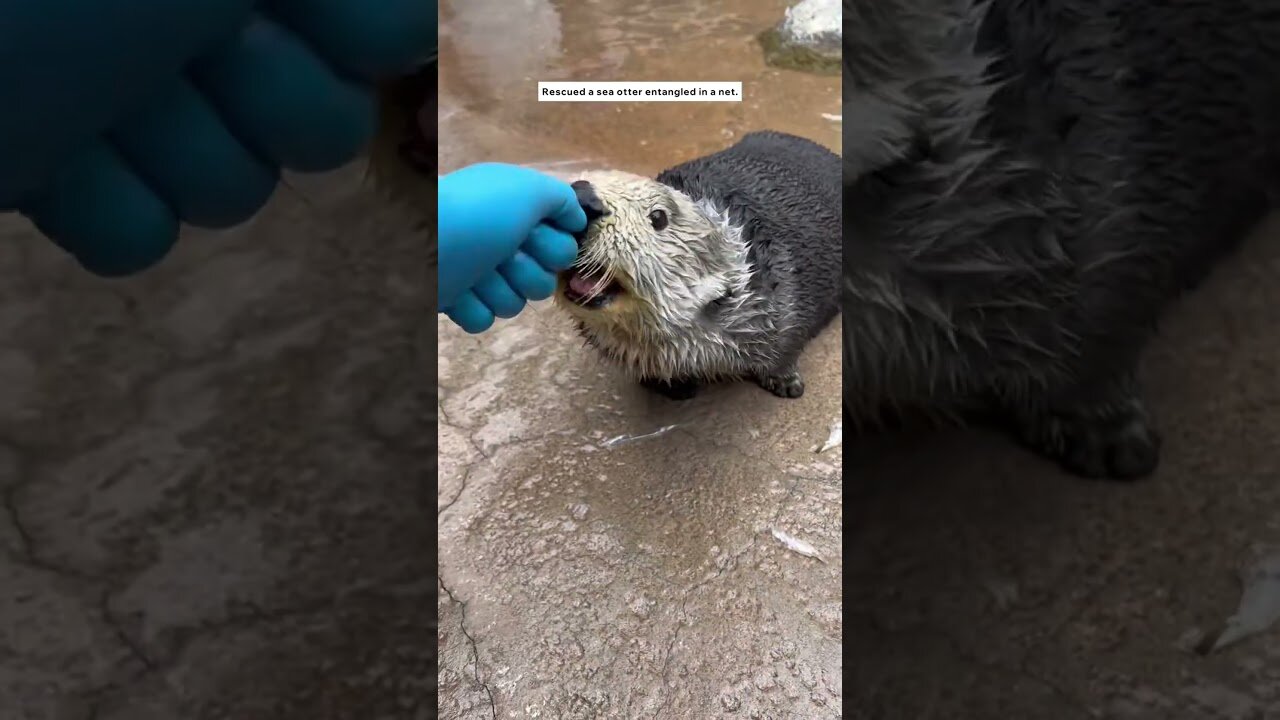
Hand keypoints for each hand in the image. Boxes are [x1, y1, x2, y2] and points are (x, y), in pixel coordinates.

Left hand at [0, 0, 434, 276]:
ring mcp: (139, 105)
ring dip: (169, 157)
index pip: (384, 31)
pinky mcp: (78, 177)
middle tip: (178, 59)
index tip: (270, 17)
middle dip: (259, 103)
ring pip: (234, 192)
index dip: (352, 38)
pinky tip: (50, 160)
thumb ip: (350, 1)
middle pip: (322, 132)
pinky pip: (143, 238)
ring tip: (87, 101)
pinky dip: (100, 207)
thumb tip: (406, 31)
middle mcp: (203, 26)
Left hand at [438, 163, 585, 332]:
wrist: (417, 243)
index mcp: (519, 216)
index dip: (555, 248)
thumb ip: (561, 200)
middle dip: (528, 273)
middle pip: (543, 282)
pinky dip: (474, 308)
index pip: (562, 249)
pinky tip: (459, 293)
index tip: (535, 238)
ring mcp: (478, 275)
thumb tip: (577, 219)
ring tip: (476, 275)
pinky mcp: (457, 302)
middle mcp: (502, 244)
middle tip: (504, 257)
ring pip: (515, 303)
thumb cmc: (476, 212)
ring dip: (499, 290)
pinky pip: (484, 319)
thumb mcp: (528, 189)